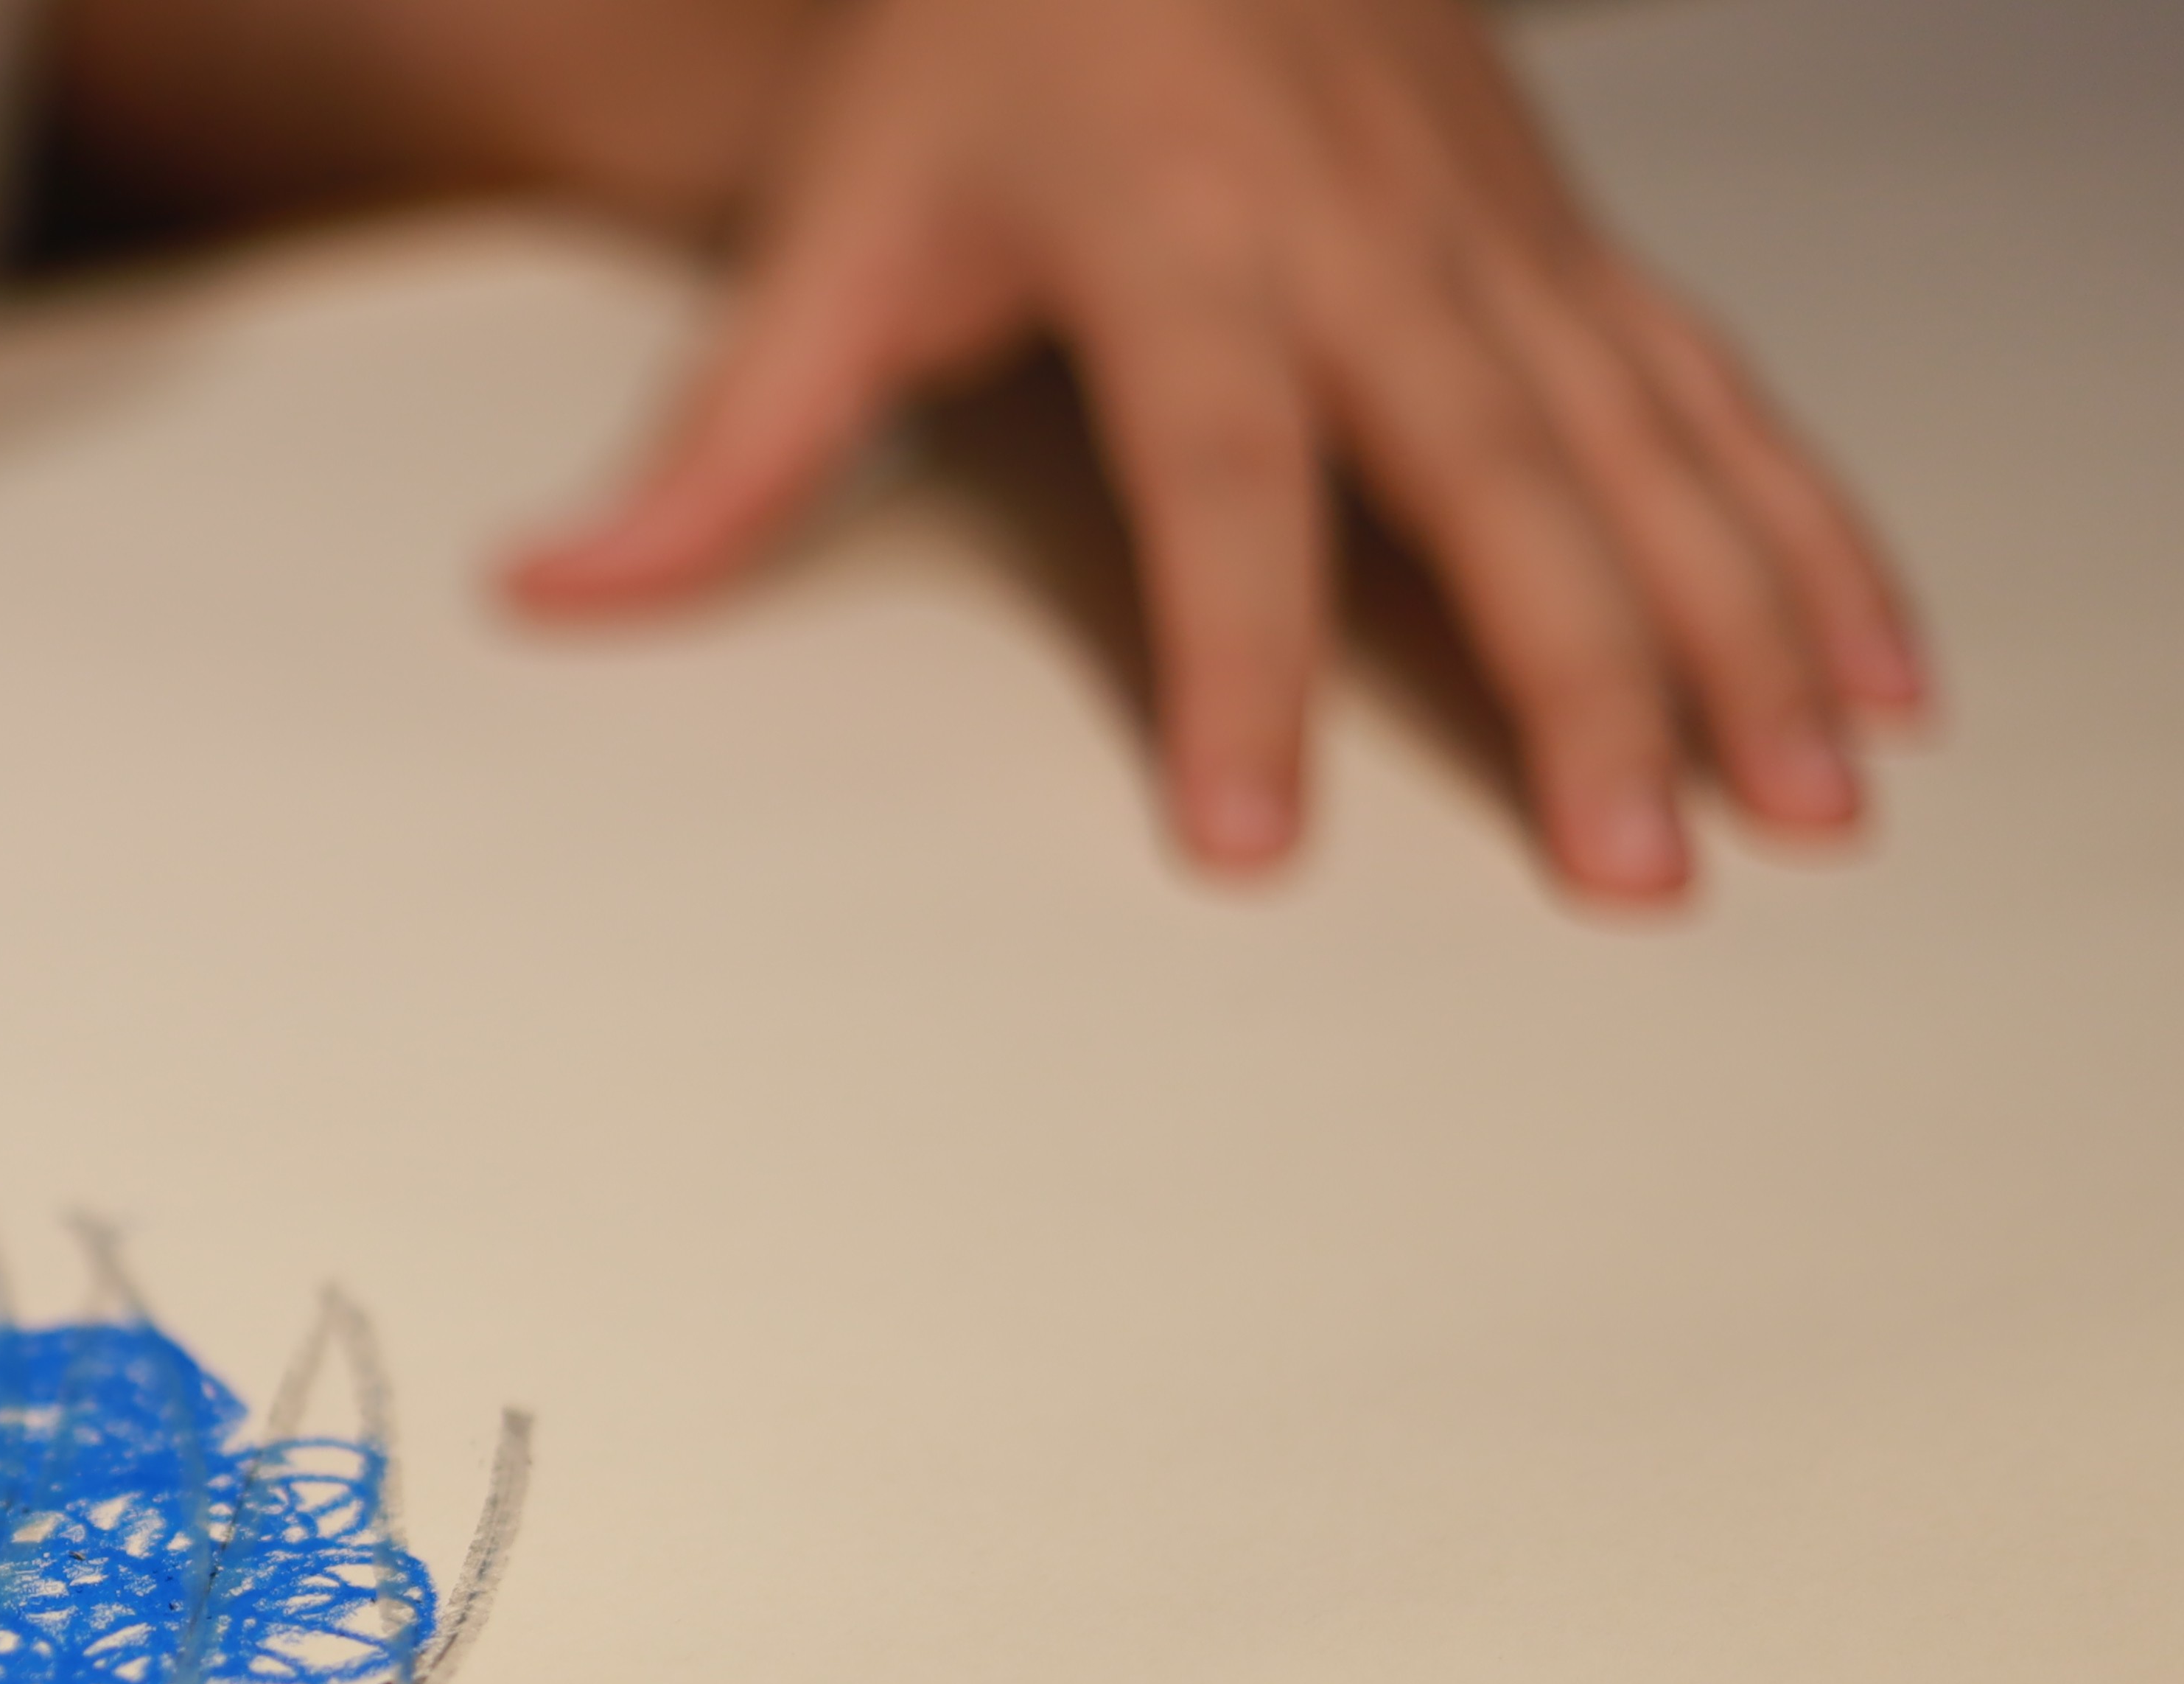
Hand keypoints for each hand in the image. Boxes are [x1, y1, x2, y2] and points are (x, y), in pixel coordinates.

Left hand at [502, 0, 1930, 899]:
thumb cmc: (995, 34)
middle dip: (1583, 680)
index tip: (1250, 833)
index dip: (1235, 660)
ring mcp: (1502, 240)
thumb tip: (551, 597)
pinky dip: (1810, 528)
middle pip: (1498, 486)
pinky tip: (1866, 665)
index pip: (1220, 483)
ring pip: (1653, 451)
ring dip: (1741, 632)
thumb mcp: (836, 222)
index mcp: (1189, 244)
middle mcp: (1379, 242)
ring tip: (1805, 811)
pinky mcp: (1571, 243)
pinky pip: (1720, 396)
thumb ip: (725, 438)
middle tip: (1630, 866)